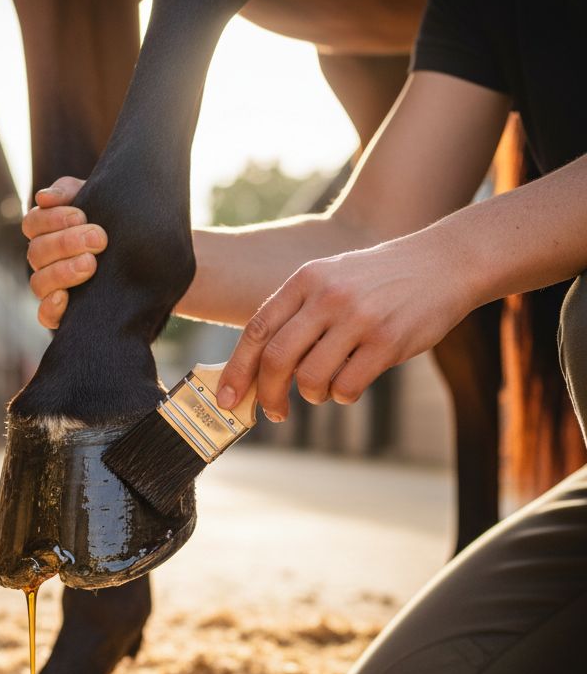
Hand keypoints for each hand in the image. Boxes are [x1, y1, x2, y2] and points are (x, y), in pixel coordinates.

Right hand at [22, 177, 107, 328]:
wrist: (143, 256)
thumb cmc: (113, 223)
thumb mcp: (96, 200)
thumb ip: (69, 191)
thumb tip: (43, 198)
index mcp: (46, 232)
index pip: (33, 223)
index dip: (52, 219)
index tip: (82, 215)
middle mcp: (43, 260)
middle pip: (37, 252)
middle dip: (65, 243)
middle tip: (99, 239)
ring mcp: (50, 288)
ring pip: (38, 282)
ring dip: (62, 272)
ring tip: (90, 264)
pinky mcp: (60, 313)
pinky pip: (44, 315)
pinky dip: (51, 307)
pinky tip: (66, 298)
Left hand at [216, 234, 475, 420]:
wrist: (446, 262)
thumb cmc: (378, 281)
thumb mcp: (330, 280)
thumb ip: (296, 315)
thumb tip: (256, 370)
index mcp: (306, 280)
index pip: (256, 331)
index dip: (237, 370)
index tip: (227, 399)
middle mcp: (328, 296)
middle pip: (277, 360)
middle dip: (267, 395)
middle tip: (272, 412)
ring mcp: (358, 318)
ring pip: (311, 379)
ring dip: (312, 395)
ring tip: (324, 388)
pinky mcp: (387, 341)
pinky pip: (347, 387)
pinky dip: (342, 395)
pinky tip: (352, 383)